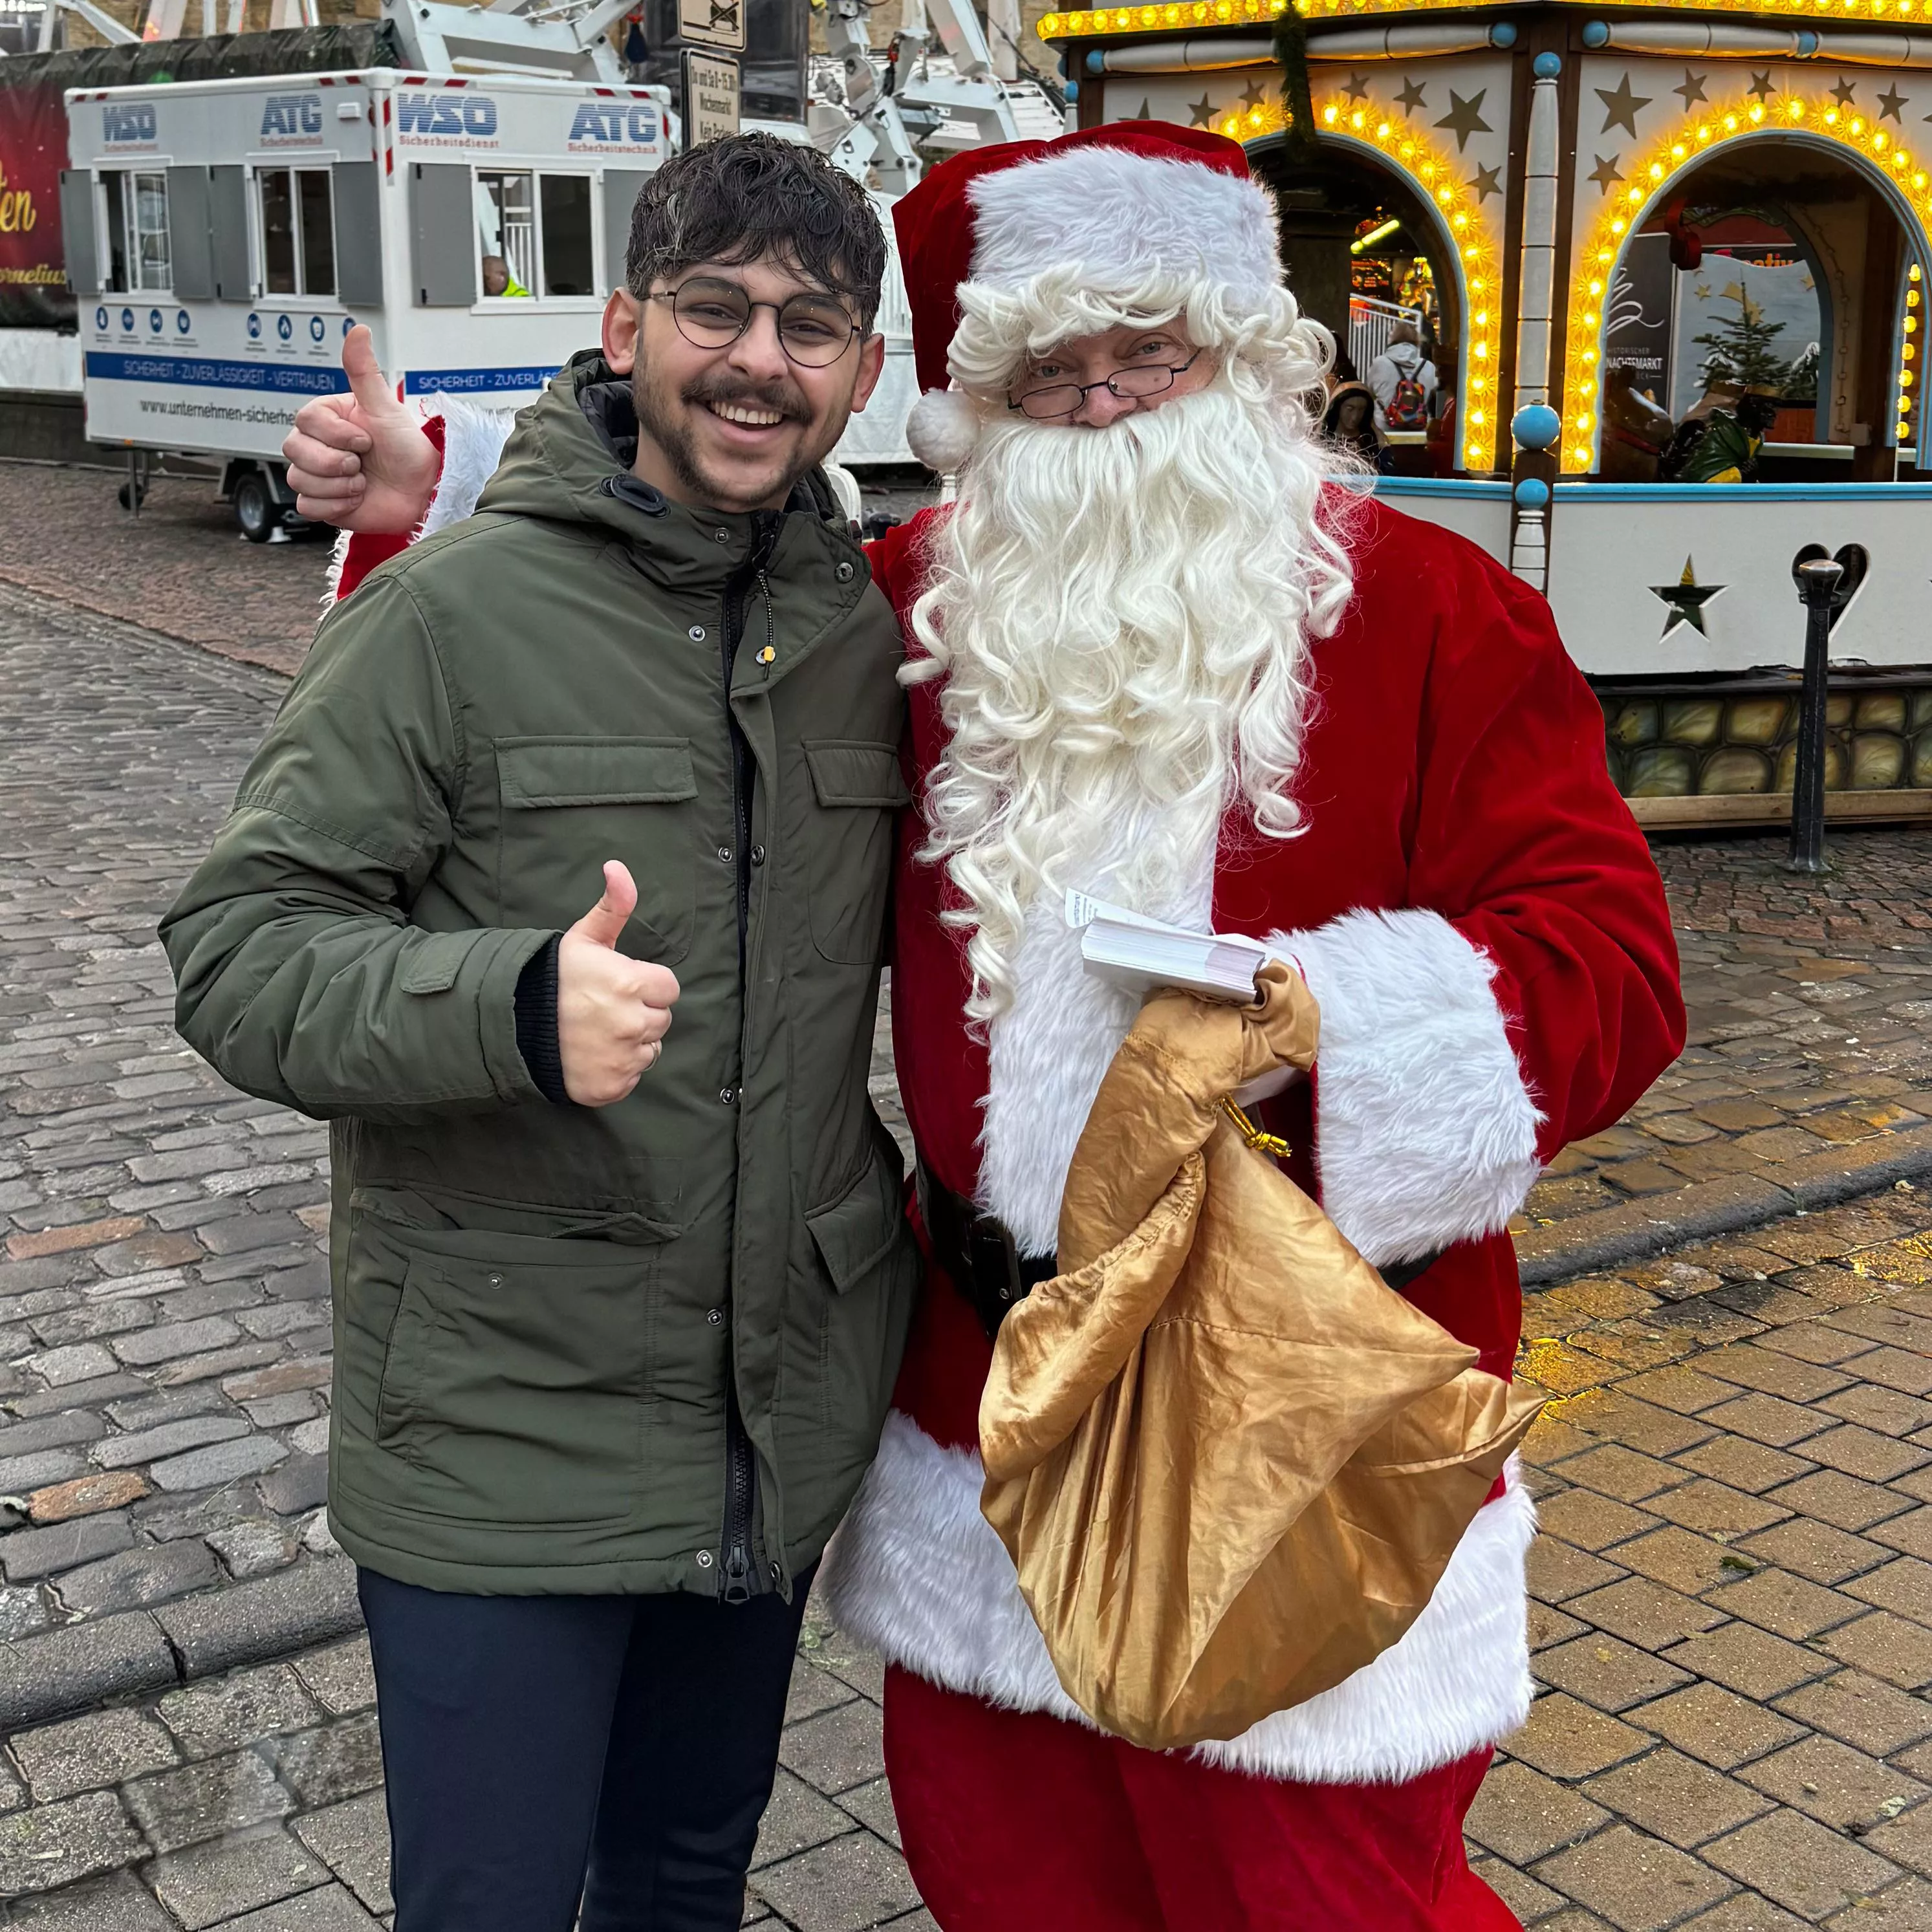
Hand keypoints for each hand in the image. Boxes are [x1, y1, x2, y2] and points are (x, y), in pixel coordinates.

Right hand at [281, 325, 439, 532]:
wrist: (423, 492)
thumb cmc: (408, 449)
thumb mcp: (386, 407)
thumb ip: (364, 372)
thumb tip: (357, 330)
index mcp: (328, 419)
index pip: (305, 421)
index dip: (336, 436)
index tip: (365, 441)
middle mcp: (319, 445)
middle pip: (294, 451)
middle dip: (335, 462)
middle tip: (363, 464)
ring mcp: (319, 474)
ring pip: (300, 479)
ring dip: (338, 486)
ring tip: (363, 482)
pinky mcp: (323, 502)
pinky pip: (307, 506)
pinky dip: (334, 506)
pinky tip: (355, 498)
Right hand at [556, 862, 679, 1106]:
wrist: (513, 1026)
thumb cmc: (553, 978)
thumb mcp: (584, 938)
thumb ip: (613, 905)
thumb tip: (618, 867)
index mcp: (632, 984)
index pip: (669, 988)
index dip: (647, 985)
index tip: (621, 985)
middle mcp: (632, 1024)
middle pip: (662, 1020)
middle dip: (641, 1013)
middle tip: (605, 1008)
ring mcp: (622, 1059)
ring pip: (650, 1050)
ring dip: (632, 1042)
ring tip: (598, 1031)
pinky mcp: (611, 1086)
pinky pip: (633, 1077)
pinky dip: (618, 1068)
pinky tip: (593, 1054)